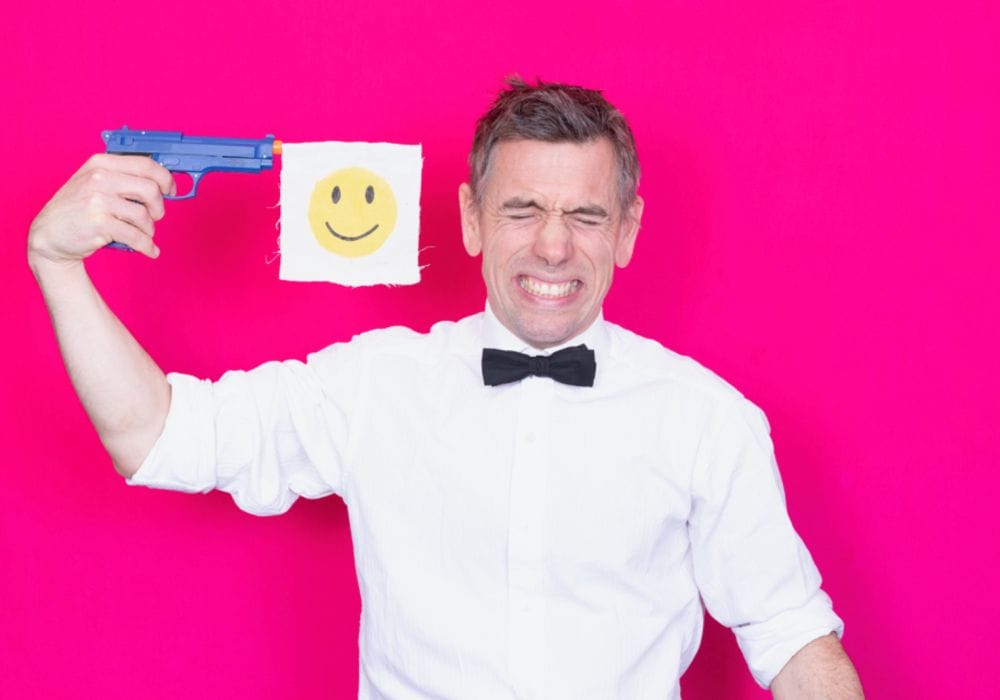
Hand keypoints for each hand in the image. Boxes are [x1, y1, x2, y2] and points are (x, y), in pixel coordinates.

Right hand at [28, 154, 175, 268]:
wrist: (49, 234)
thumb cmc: (77, 208)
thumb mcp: (94, 182)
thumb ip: (123, 178)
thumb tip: (162, 182)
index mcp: (101, 163)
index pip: (145, 164)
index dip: (165, 178)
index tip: (171, 190)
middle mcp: (99, 178)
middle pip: (150, 189)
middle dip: (159, 207)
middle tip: (154, 216)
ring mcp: (97, 201)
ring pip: (144, 215)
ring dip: (149, 229)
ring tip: (142, 233)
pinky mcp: (99, 224)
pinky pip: (136, 236)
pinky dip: (147, 245)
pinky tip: (150, 250)